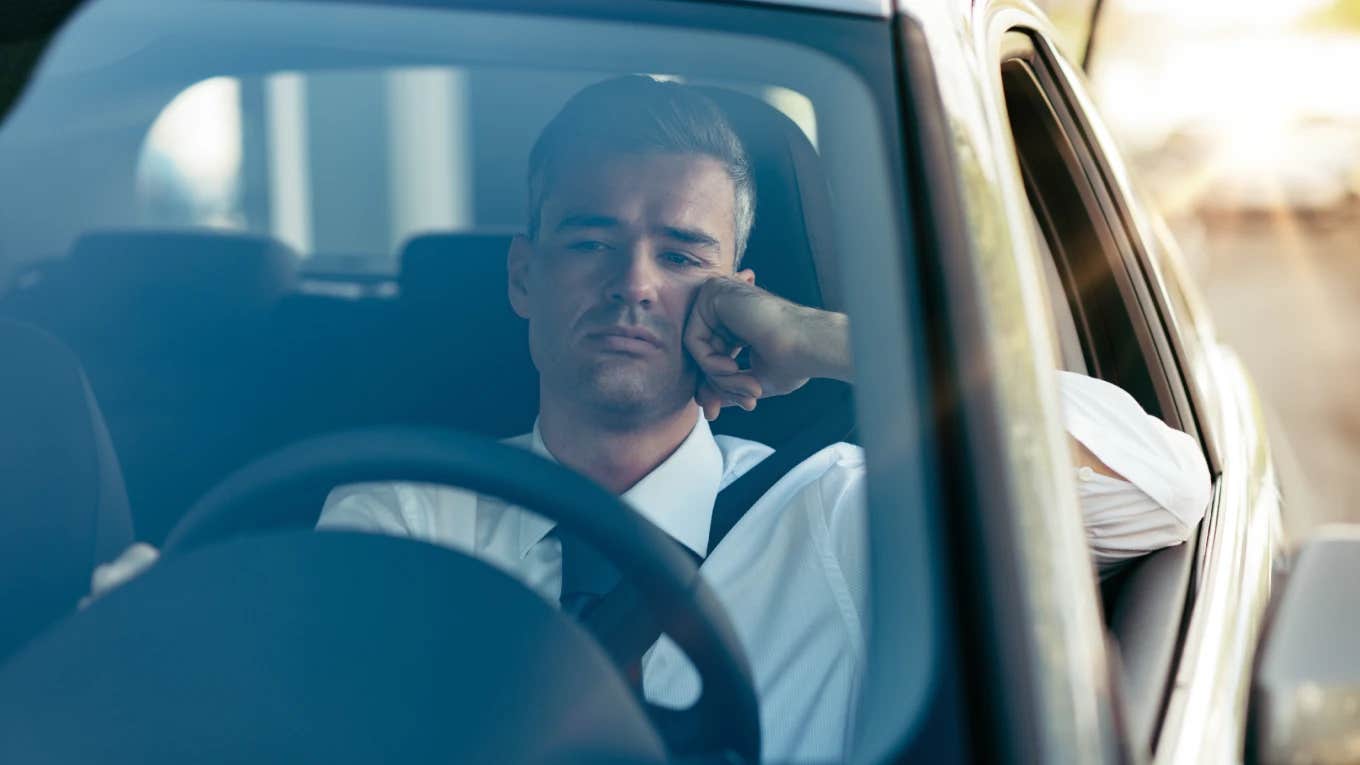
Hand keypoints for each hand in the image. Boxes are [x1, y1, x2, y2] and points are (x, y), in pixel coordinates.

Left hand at [684, 275, 850, 420]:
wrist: (810, 346)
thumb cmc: (794, 361)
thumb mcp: (754, 380)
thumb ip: (728, 385)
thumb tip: (708, 404)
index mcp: (737, 322)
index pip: (710, 356)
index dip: (712, 387)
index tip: (716, 413)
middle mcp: (726, 307)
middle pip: (701, 354)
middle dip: (716, 386)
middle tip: (744, 404)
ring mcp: (718, 297)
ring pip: (696, 350)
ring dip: (719, 379)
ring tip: (751, 389)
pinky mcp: (712, 293)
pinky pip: (693, 340)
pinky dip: (710, 364)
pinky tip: (734, 368)